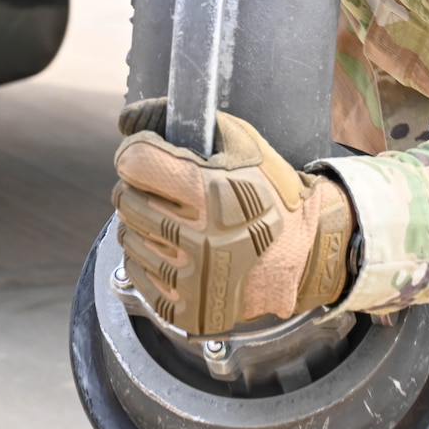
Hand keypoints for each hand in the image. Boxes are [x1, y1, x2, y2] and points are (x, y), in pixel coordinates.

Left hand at [111, 98, 353, 336]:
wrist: (302, 256)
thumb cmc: (272, 195)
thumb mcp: (242, 143)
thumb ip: (184, 121)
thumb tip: (127, 119)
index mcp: (212, 193)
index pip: (135, 162)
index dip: (140, 152)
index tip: (151, 154)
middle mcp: (198, 238)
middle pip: (125, 199)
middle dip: (140, 186)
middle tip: (164, 187)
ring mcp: (189, 278)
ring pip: (127, 234)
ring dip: (142, 221)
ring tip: (175, 218)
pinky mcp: (183, 308)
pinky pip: (135, 271)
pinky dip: (147, 255)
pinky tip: (174, 247)